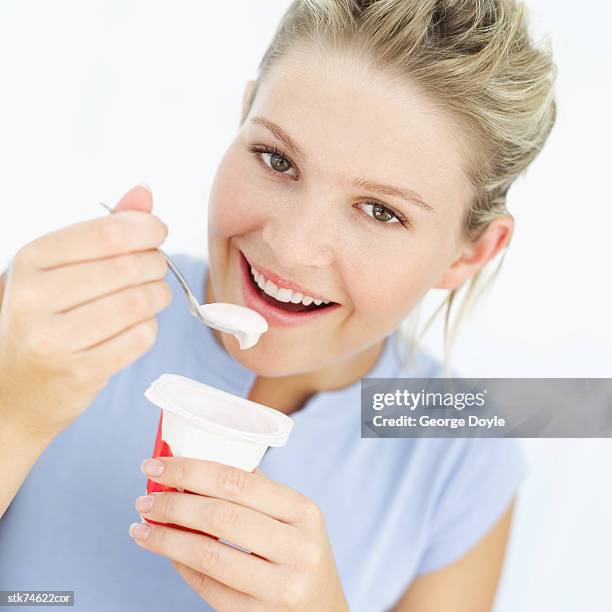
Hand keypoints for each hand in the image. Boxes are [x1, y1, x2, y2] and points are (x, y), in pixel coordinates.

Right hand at [0, 185, 170, 440]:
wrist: (18, 389)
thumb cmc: (49, 319)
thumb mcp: (62, 269)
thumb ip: (105, 230)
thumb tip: (144, 192)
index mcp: (31, 260)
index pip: (106, 233)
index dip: (146, 228)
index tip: (159, 232)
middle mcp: (34, 297)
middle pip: (128, 267)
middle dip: (156, 264)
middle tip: (156, 269)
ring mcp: (52, 339)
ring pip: (138, 302)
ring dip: (158, 296)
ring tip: (153, 296)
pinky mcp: (78, 372)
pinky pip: (140, 338)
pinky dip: (150, 328)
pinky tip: (139, 326)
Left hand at [130, 456, 349, 610]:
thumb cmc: (302, 556)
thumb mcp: (296, 519)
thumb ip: (257, 492)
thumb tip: (199, 466)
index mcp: (303, 512)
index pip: (238, 482)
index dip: (192, 471)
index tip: (159, 464)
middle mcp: (297, 548)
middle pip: (220, 516)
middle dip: (173, 504)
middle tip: (145, 498)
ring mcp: (280, 587)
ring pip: (209, 555)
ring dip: (167, 538)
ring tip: (142, 526)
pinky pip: (208, 588)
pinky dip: (181, 566)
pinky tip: (168, 552)